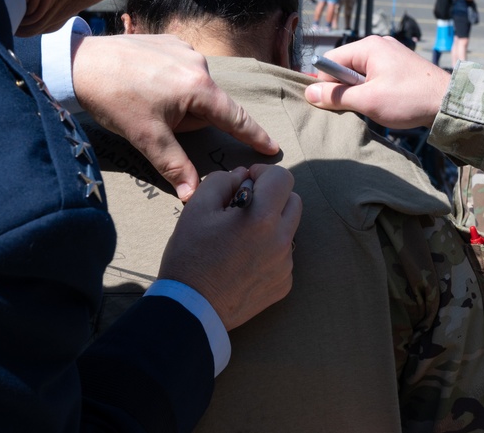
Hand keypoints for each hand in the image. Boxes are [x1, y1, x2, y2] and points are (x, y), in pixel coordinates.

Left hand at [72, 34, 277, 201]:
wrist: (81, 63)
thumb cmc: (115, 100)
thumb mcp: (147, 138)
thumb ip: (174, 166)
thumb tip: (192, 196)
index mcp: (199, 87)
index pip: (235, 117)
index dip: (254, 135)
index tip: (272, 147)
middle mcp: (198, 62)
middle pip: (209, 103)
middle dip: (192, 120)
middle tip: (160, 124)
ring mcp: (183, 48)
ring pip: (194, 86)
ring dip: (180, 100)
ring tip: (146, 104)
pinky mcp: (168, 41)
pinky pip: (180, 67)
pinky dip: (170, 81)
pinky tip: (146, 86)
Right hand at [158, 165, 300, 329]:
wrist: (191, 309)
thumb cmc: (190, 257)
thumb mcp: (196, 208)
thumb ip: (222, 181)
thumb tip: (242, 176)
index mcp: (261, 218)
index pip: (282, 177)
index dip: (263, 173)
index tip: (247, 182)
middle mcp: (281, 241)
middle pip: (293, 201)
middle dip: (272, 196)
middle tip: (244, 208)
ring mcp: (285, 265)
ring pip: (289, 230)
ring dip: (271, 224)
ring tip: (241, 238)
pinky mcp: (284, 284)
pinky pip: (284, 256)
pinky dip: (269, 251)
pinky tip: (244, 262)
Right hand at [304, 35, 449, 128]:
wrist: (449, 103)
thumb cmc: (409, 99)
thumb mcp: (369, 100)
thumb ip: (337, 97)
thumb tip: (309, 94)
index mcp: (369, 46)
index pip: (331, 61)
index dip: (324, 83)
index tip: (326, 103)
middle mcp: (378, 45)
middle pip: (344, 66)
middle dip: (342, 88)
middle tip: (349, 108)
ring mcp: (390, 55)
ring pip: (359, 73)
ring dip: (357, 91)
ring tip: (367, 107)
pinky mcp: (399, 66)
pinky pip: (373, 76)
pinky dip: (370, 90)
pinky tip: (379, 103)